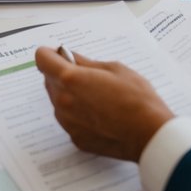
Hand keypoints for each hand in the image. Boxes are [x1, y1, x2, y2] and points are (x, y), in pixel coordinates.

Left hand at [35, 47, 173, 162]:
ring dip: (70, 94)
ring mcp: (67, 122)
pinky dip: (78, 113)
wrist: (148, 134)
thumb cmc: (136, 99)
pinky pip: (69, 119)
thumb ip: (86, 63)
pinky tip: (100, 114)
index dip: (50, 54)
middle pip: (49, 80)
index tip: (61, 54)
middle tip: (88, 75)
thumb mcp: (114, 69)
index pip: (42, 59)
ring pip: (58, 100)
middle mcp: (63, 101)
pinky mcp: (75, 137)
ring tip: (97, 96)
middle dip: (62, 73)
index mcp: (70, 79)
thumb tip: (70, 57)